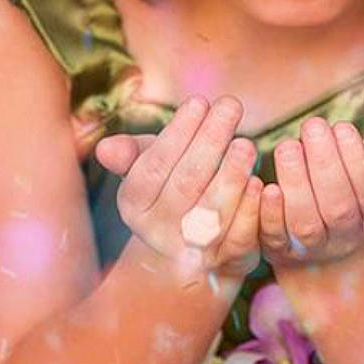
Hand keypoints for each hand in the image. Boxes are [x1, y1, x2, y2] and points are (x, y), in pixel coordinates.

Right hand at [94, 95, 262, 283]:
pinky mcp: (227, 261)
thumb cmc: (174, 187)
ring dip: (231, 174)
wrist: (198, 244)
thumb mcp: (150, 166)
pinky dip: (248, 210)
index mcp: (134, 205)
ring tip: (246, 144)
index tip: (199, 102)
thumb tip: (106, 148)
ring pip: (212, 211)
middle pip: (186, 183)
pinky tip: (257, 183)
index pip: (153, 166)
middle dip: (210, 141)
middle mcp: (158, 232)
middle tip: (231, 106)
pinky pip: (238, 237)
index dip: (177, 133)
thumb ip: (131, 153)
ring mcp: (192, 250)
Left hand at [259, 117, 363, 271]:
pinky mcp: (280, 251)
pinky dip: (271, 214)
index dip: (356, 160)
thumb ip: (362, 153)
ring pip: (306, 224)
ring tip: (288, 146)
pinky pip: (275, 238)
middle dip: (324, 163)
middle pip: (338, 209)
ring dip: (296, 182)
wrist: (323, 239)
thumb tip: (340, 134)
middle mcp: (347, 237)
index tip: (341, 127)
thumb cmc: (347, 187)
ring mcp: (313, 248)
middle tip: (313, 126)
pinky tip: (268, 186)